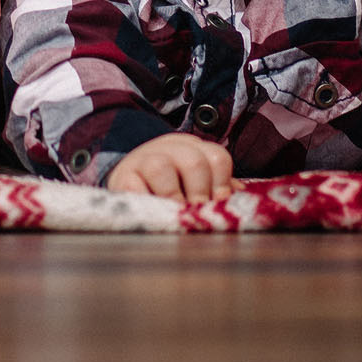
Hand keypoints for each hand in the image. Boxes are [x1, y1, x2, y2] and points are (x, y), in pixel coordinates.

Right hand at [105, 133, 234, 200]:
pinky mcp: (121, 177)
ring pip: (160, 167)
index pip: (217, 157)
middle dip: (199, 191)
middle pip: (193, 161)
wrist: (127, 179)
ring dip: (172, 195)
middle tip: (198, 212)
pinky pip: (133, 186)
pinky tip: (153, 212)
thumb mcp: (194, 181)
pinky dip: (146, 200)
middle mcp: (169, 149)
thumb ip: (216, 187)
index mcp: (193, 149)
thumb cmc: (170, 185)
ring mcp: (143, 160)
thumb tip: (240, 195)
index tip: (219, 203)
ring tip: (176, 213)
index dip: (222, 182)